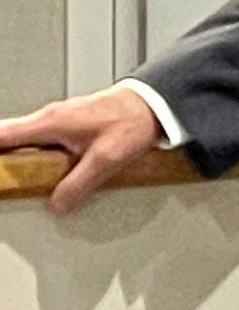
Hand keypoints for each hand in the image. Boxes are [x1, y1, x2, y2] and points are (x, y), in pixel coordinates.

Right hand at [0, 85, 160, 213]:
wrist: (152, 105)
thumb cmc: (131, 122)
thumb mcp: (106, 159)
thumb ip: (78, 184)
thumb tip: (57, 205)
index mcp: (52, 122)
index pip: (4, 134)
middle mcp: (50, 116)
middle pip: (9, 136)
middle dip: (3, 155)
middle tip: (7, 179)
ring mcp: (58, 118)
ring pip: (25, 138)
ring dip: (16, 154)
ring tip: (16, 177)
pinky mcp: (68, 124)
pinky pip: (40, 139)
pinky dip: (32, 152)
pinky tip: (39, 168)